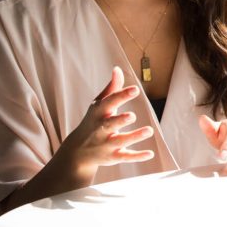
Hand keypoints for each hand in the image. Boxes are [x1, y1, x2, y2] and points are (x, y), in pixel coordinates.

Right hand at [58, 67, 155, 182]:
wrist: (77, 152)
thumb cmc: (93, 121)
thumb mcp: (99, 104)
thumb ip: (111, 88)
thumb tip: (118, 69)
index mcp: (98, 113)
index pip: (109, 102)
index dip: (121, 95)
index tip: (135, 89)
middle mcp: (101, 129)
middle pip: (110, 124)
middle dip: (120, 120)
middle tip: (132, 116)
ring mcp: (106, 144)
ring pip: (120, 141)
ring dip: (134, 136)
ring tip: (149, 130)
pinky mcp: (113, 157)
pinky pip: (125, 157)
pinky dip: (137, 156)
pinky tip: (150, 153)